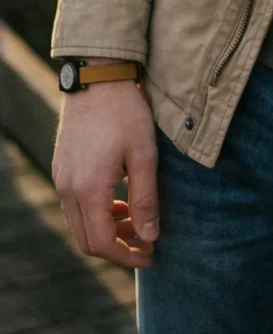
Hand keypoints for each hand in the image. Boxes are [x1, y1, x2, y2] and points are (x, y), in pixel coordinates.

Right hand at [52, 58, 158, 268]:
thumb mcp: (144, 155)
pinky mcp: (61, 166)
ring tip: (134, 219)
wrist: (98, 77)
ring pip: (79, 223)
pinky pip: (74, 204)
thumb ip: (146, 199)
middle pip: (87, 239)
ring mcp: (61, 177)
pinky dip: (95, 212)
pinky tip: (118, 199)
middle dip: (117, 247)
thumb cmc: (125, 113)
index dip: (127, 256)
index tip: (150, 255)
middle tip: (145, 242)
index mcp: (88, 189)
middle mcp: (68, 188)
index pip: (101, 243)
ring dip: (106, 229)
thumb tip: (150, 236)